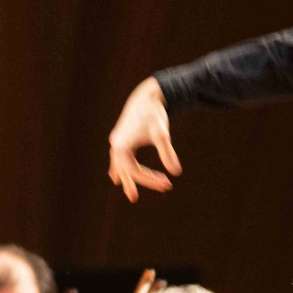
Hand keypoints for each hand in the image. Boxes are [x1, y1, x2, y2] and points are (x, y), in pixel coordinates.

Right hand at [106, 77, 180, 202]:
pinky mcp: (121, 138)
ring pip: (120, 165)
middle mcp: (116, 144)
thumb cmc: (154, 114)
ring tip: (129, 193)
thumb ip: (167, 153)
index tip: (166, 183)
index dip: (149, 179)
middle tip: (143, 196)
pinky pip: (118, 158)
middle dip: (140, 182)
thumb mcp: (162, 134)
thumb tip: (176, 172)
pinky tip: (116, 177)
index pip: (134, 171)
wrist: (147, 95)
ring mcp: (117, 141)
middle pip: (126, 170)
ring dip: (128, 178)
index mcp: (122, 145)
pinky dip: (120, 168)